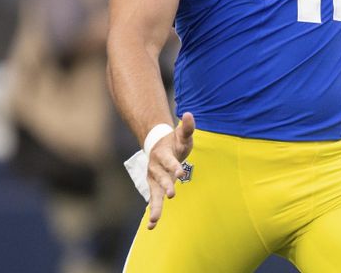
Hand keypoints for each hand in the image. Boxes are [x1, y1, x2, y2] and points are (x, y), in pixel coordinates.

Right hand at [145, 112, 195, 229]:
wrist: (157, 145)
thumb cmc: (174, 141)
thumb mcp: (182, 134)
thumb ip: (187, 126)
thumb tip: (188, 114)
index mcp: (163, 154)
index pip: (169, 161)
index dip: (174, 166)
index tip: (180, 173)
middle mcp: (155, 168)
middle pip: (160, 178)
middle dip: (165, 186)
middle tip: (172, 194)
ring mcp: (153, 179)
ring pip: (153, 193)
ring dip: (154, 206)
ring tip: (154, 221)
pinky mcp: (154, 187)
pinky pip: (153, 200)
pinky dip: (152, 212)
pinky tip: (152, 226)